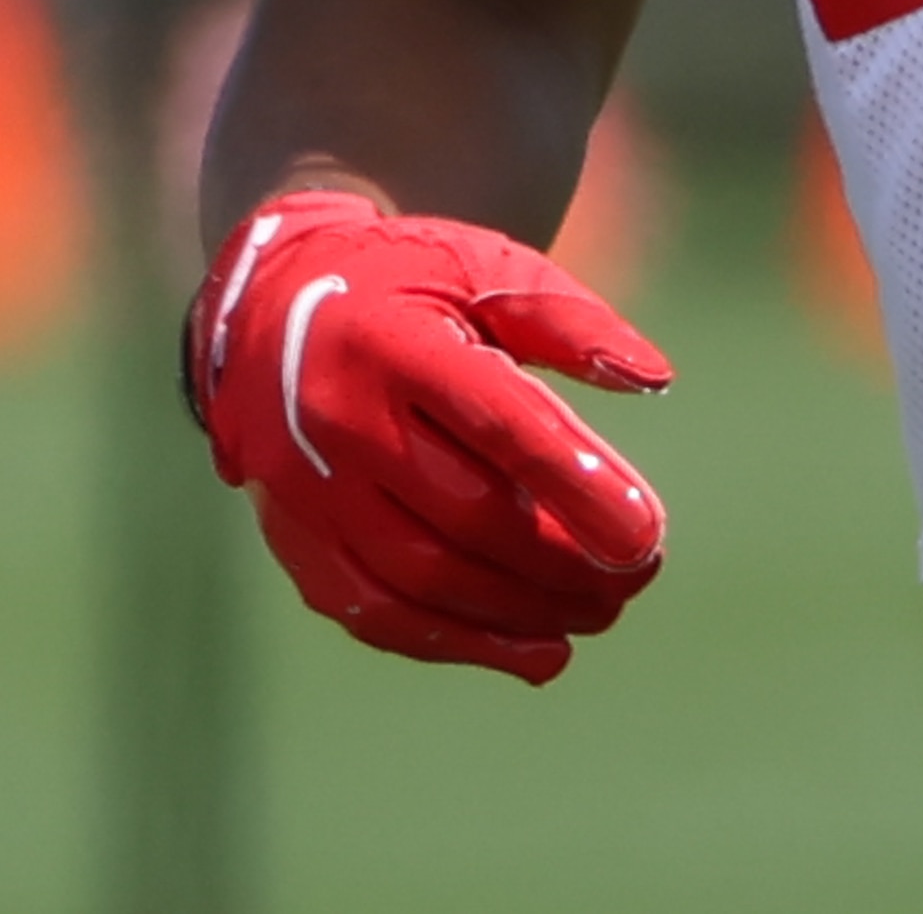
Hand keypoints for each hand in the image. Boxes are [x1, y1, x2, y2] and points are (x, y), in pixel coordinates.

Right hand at [188, 188, 673, 682]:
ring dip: (520, 612)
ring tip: (597, 614)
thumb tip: (655, 378)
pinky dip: (457, 642)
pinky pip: (374, 610)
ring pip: (421, 577)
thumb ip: (570, 323)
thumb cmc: (405, 284)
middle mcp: (341, 420)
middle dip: (563, 561)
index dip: (576, 485)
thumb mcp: (487, 270)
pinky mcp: (294, 538)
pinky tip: (530, 652)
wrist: (268, 309)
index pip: (498, 425)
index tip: (646, 537)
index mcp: (396, 343)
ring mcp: (307, 488)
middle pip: (466, 514)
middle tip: (639, 577)